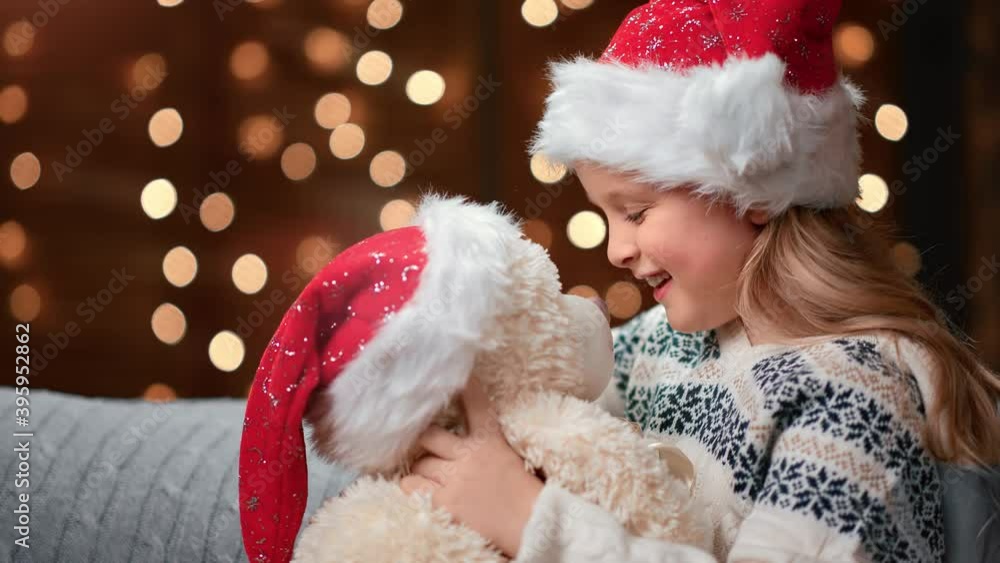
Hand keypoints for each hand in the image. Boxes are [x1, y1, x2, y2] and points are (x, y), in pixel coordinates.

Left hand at [400, 377, 542, 557]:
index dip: (466, 387)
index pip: (476, 406)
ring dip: (423, 469)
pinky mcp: (444, 501)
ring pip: (421, 462)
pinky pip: (412, 485)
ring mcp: (455, 478)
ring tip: (433, 476)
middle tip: (426, 444)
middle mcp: (469, 455)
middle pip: (430, 435)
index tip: (459, 373)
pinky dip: (413, 486)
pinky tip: (422, 490)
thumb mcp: (509, 456)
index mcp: (490, 440)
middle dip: (425, 439)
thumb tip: (464, 435)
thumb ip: (486, 443)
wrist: (531, 525)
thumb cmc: (522, 493)